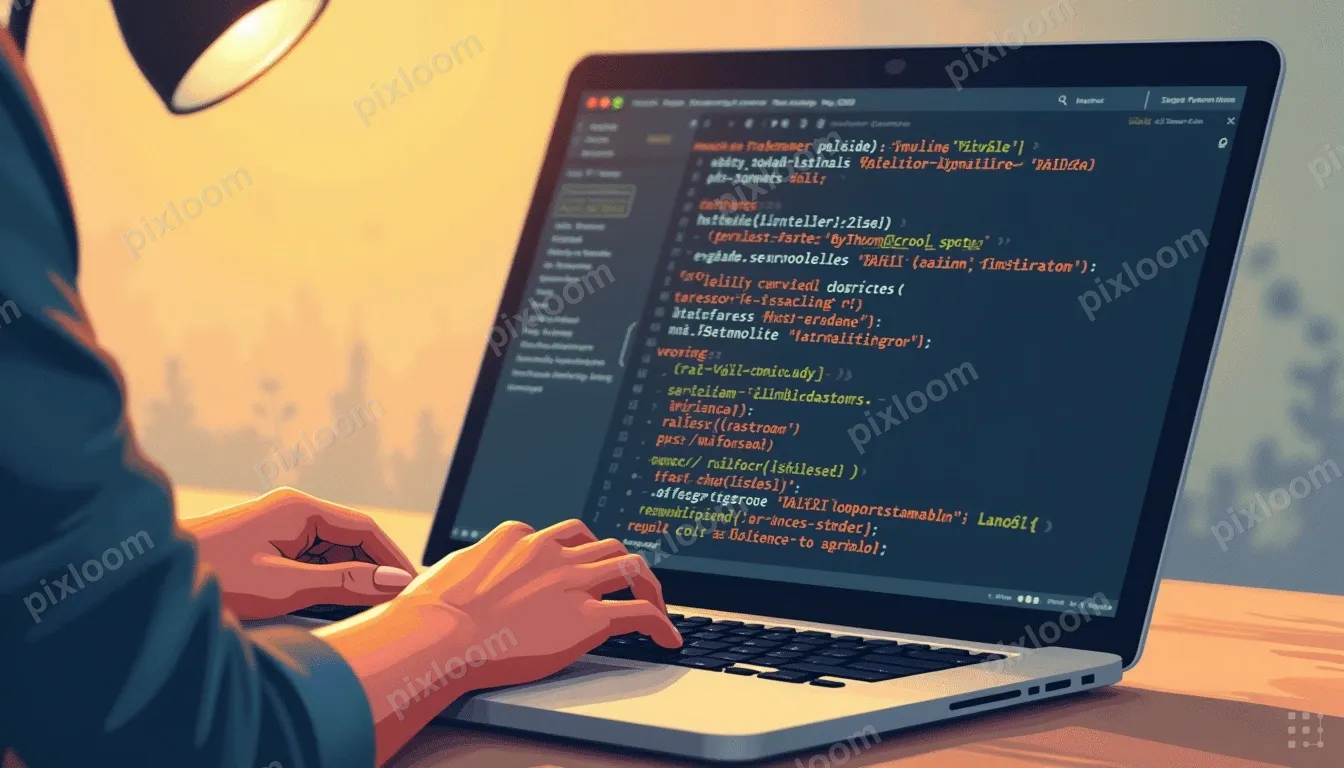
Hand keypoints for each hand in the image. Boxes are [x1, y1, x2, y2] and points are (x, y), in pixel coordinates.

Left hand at [183, 487, 417, 618]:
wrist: (151, 583)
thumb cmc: (211, 578)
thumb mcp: (284, 586)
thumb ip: (343, 583)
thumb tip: (393, 582)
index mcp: (299, 510)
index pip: (365, 530)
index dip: (393, 560)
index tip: (414, 588)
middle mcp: (291, 513)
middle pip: (350, 542)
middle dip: (374, 572)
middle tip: (398, 606)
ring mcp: (276, 530)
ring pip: (331, 555)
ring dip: (351, 581)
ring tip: (371, 612)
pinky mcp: (263, 549)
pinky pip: (309, 564)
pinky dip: (326, 584)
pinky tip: (334, 608)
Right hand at [316, 519, 680, 763]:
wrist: (439, 636)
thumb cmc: (431, 612)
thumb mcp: (447, 571)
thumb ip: (468, 565)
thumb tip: (461, 570)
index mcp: (517, 538)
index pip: (560, 535)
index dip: (575, 553)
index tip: (581, 567)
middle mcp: (550, 552)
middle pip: (602, 545)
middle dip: (617, 563)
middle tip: (627, 583)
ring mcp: (572, 583)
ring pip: (630, 566)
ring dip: (647, 585)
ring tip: (655, 604)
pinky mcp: (588, 618)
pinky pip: (639, 614)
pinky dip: (661, 623)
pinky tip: (667, 638)